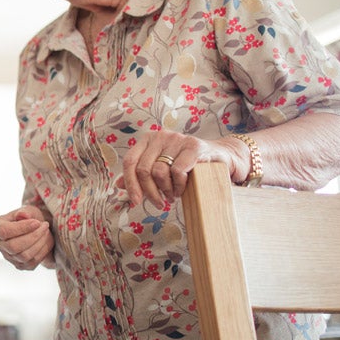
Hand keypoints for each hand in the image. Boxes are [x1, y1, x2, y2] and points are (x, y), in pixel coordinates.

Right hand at [0, 205, 54, 270]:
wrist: (35, 229)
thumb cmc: (29, 218)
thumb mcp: (27, 210)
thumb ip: (24, 212)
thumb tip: (22, 215)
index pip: (4, 231)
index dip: (21, 228)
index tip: (37, 222)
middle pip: (13, 247)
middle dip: (33, 236)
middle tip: (45, 226)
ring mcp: (9, 257)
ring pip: (24, 256)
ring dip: (40, 244)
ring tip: (47, 232)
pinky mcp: (20, 265)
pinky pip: (32, 262)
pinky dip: (43, 251)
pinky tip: (46, 240)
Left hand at [121, 131, 239, 208]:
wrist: (220, 157)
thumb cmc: (187, 165)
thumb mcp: (161, 168)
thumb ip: (140, 175)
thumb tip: (118, 185)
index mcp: (148, 139)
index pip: (130, 162)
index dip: (130, 184)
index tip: (134, 201)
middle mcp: (161, 136)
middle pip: (143, 169)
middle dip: (149, 192)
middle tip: (160, 203)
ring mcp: (178, 139)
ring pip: (159, 172)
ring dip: (165, 190)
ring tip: (172, 195)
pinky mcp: (194, 147)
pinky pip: (178, 172)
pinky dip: (178, 186)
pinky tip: (182, 189)